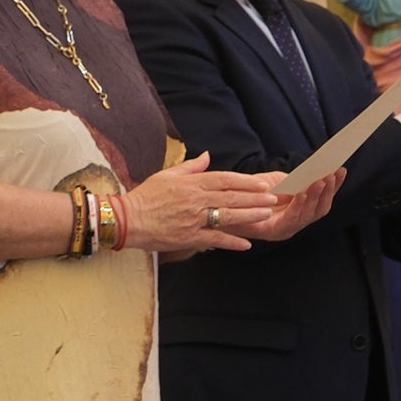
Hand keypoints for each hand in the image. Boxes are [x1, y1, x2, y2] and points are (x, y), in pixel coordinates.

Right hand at [119, 153, 277, 254]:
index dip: (246, 181)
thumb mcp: (166, 175)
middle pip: (231, 197)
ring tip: (267, 214)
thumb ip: (190, 167)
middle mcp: (195, 200)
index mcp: (191, 183)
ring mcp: (194, 219)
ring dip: (250, 215)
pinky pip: (215, 239)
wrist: (127, 219)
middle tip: (274, 198)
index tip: (262, 183)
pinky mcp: (189, 237)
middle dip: (255, 197)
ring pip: (228, 216)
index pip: (224, 179)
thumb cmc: (145, 196)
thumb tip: (207, 156)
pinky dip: (231, 242)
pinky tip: (247, 244)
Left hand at [223, 167, 343, 243]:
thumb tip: (312, 173)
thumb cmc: (249, 193)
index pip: (322, 199)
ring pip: (308, 215)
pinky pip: (290, 220)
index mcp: (298, 211)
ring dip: (316, 197)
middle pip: (320, 208)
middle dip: (328, 191)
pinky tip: (302, 193)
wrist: (221, 206)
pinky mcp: (272, 232)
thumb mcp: (275, 181)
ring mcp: (286, 229)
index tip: (341, 169)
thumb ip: (293, 180)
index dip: (334, 186)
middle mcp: (295, 222)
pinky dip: (298, 206)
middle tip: (332, 174)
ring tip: (321, 181)